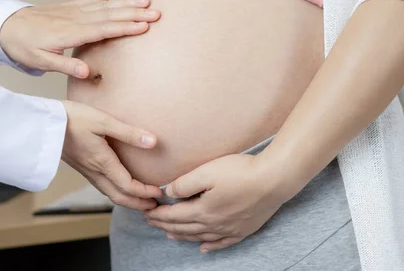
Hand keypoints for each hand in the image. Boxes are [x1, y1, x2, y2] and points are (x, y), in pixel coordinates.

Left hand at [0, 0, 159, 77]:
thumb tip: (86, 73)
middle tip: (157, 12)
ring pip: (105, 4)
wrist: (5, 25)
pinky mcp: (71, 6)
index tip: (145, 26)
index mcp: (70, 33)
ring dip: (128, 2)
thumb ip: (64, 66)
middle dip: (134, 14)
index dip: (124, 27)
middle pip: (110, 15)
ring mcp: (74, 10)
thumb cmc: (22, 46)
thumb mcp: (39, 62)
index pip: (103, 30)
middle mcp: (75, 18)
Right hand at [61, 100, 161, 209]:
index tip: (159, 192)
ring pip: (109, 194)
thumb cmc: (73, 118)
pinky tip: (120, 185)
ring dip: (127, 200)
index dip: (145, 192)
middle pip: (119, 197)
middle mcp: (94, 171)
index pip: (127, 186)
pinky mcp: (81, 167)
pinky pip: (102, 187)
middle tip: (155, 206)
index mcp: (102, 162)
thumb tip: (153, 141)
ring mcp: (86, 171)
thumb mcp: (103, 121)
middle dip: (138, 204)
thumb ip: (128, 132)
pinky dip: (116, 192)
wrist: (43, 123)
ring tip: (142, 199)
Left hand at [144, 154, 285, 251]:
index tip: (146, 212)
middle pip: (184, 229)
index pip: (173, 216)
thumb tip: (169, 193)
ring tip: (170, 235)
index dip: (158, 215)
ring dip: (183, 236)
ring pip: (200, 237)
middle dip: (165, 226)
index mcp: (203, 210)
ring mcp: (230, 229)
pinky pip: (222, 243)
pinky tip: (204, 248)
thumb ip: (184, 184)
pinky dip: (210, 246)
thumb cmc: (240, 172)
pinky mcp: (244, 229)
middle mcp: (214, 224)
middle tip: (152, 222)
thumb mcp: (207, 172)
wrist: (274, 180)